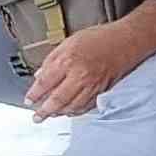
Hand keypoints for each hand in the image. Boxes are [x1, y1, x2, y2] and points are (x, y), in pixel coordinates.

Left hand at [23, 16, 152, 119]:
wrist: (126, 41)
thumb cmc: (100, 38)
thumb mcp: (68, 42)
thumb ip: (52, 59)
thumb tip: (40, 75)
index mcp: (68, 61)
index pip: (45, 82)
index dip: (34, 94)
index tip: (28, 100)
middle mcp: (80, 76)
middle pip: (58, 99)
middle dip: (45, 110)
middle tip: (37, 116)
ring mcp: (93, 85)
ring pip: (73, 106)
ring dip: (60, 113)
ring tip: (51, 115)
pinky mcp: (103, 90)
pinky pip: (87, 106)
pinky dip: (77, 111)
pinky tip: (70, 112)